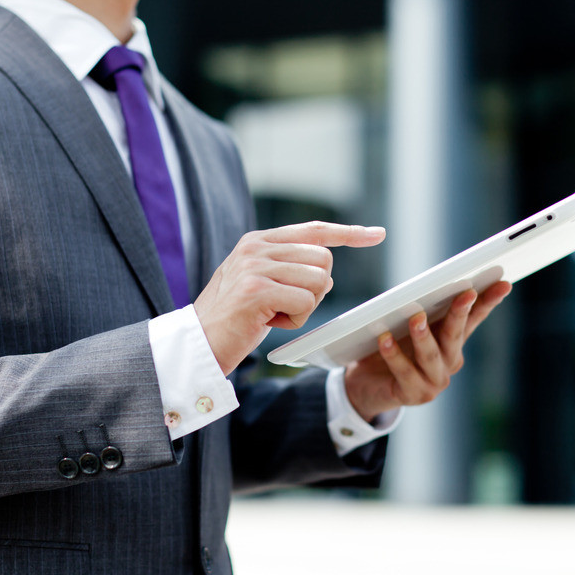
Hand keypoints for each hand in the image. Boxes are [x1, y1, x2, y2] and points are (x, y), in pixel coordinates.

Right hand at [194, 222, 385, 375]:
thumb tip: (325, 269)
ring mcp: (255, 266)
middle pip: (324, 259)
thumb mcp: (260, 284)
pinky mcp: (256, 290)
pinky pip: (305, 302)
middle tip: (283, 306)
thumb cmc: (233, 319)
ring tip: (271, 315)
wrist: (197, 344)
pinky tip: (267, 322)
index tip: (377, 234)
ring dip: (303, 308)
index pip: (314, 229)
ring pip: (318, 281)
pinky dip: (293, 320)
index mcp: (259, 241)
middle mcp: (256, 247)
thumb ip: (288, 269)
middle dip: (314, 290)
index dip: (349, 232)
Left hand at [343, 280, 511, 420]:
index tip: (503, 284)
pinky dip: (393, 355)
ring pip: (431, 355)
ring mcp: (435, 381)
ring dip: (423, 335)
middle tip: (466, 294)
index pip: (474, 318)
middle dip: (461, 313)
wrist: (367, 385)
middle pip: (455, 334)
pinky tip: (384, 339)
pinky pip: (404, 372)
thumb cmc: (392, 347)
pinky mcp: (414, 394)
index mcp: (452, 341)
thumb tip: (419, 288)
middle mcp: (449, 361)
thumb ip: (419, 311)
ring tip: (416, 318)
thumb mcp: (406, 326)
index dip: (489, 302)